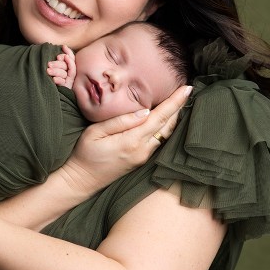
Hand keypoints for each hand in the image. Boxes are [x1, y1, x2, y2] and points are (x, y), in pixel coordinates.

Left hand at [46, 45, 76, 87]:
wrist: (48, 91)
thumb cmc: (50, 75)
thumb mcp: (54, 65)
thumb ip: (58, 58)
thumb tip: (62, 47)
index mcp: (69, 66)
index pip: (71, 57)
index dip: (68, 52)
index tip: (62, 47)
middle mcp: (70, 73)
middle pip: (66, 65)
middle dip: (58, 63)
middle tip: (49, 64)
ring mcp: (69, 80)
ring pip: (64, 73)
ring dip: (56, 71)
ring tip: (48, 71)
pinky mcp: (66, 87)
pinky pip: (63, 82)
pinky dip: (59, 80)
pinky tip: (54, 79)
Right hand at [60, 84, 192, 194]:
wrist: (82, 180)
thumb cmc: (85, 153)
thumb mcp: (96, 132)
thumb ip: (121, 121)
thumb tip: (145, 111)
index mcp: (132, 141)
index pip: (158, 117)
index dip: (174, 102)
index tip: (187, 89)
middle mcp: (143, 150)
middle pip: (167, 125)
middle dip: (179, 107)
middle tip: (188, 90)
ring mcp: (144, 157)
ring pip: (166, 134)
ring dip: (175, 117)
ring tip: (181, 100)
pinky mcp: (142, 160)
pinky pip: (159, 140)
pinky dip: (166, 126)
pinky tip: (168, 118)